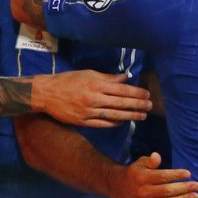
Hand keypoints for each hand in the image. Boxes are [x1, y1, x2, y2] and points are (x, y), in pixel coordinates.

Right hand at [32, 70, 152, 127]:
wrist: (47, 93)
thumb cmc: (68, 80)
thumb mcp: (88, 73)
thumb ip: (108, 77)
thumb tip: (125, 78)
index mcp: (96, 84)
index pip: (122, 90)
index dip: (136, 93)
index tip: (147, 94)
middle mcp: (94, 98)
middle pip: (121, 103)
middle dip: (138, 105)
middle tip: (150, 106)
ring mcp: (88, 112)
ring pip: (114, 115)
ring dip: (130, 116)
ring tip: (142, 116)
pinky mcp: (83, 122)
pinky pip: (103, 124)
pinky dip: (115, 123)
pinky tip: (124, 122)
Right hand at [110, 152, 197, 197]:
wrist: (120, 188)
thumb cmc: (135, 172)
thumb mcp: (140, 163)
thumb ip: (150, 161)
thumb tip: (157, 156)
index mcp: (142, 177)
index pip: (162, 177)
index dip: (175, 175)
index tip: (188, 173)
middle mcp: (144, 192)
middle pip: (167, 191)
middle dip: (183, 188)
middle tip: (197, 185)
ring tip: (195, 196)